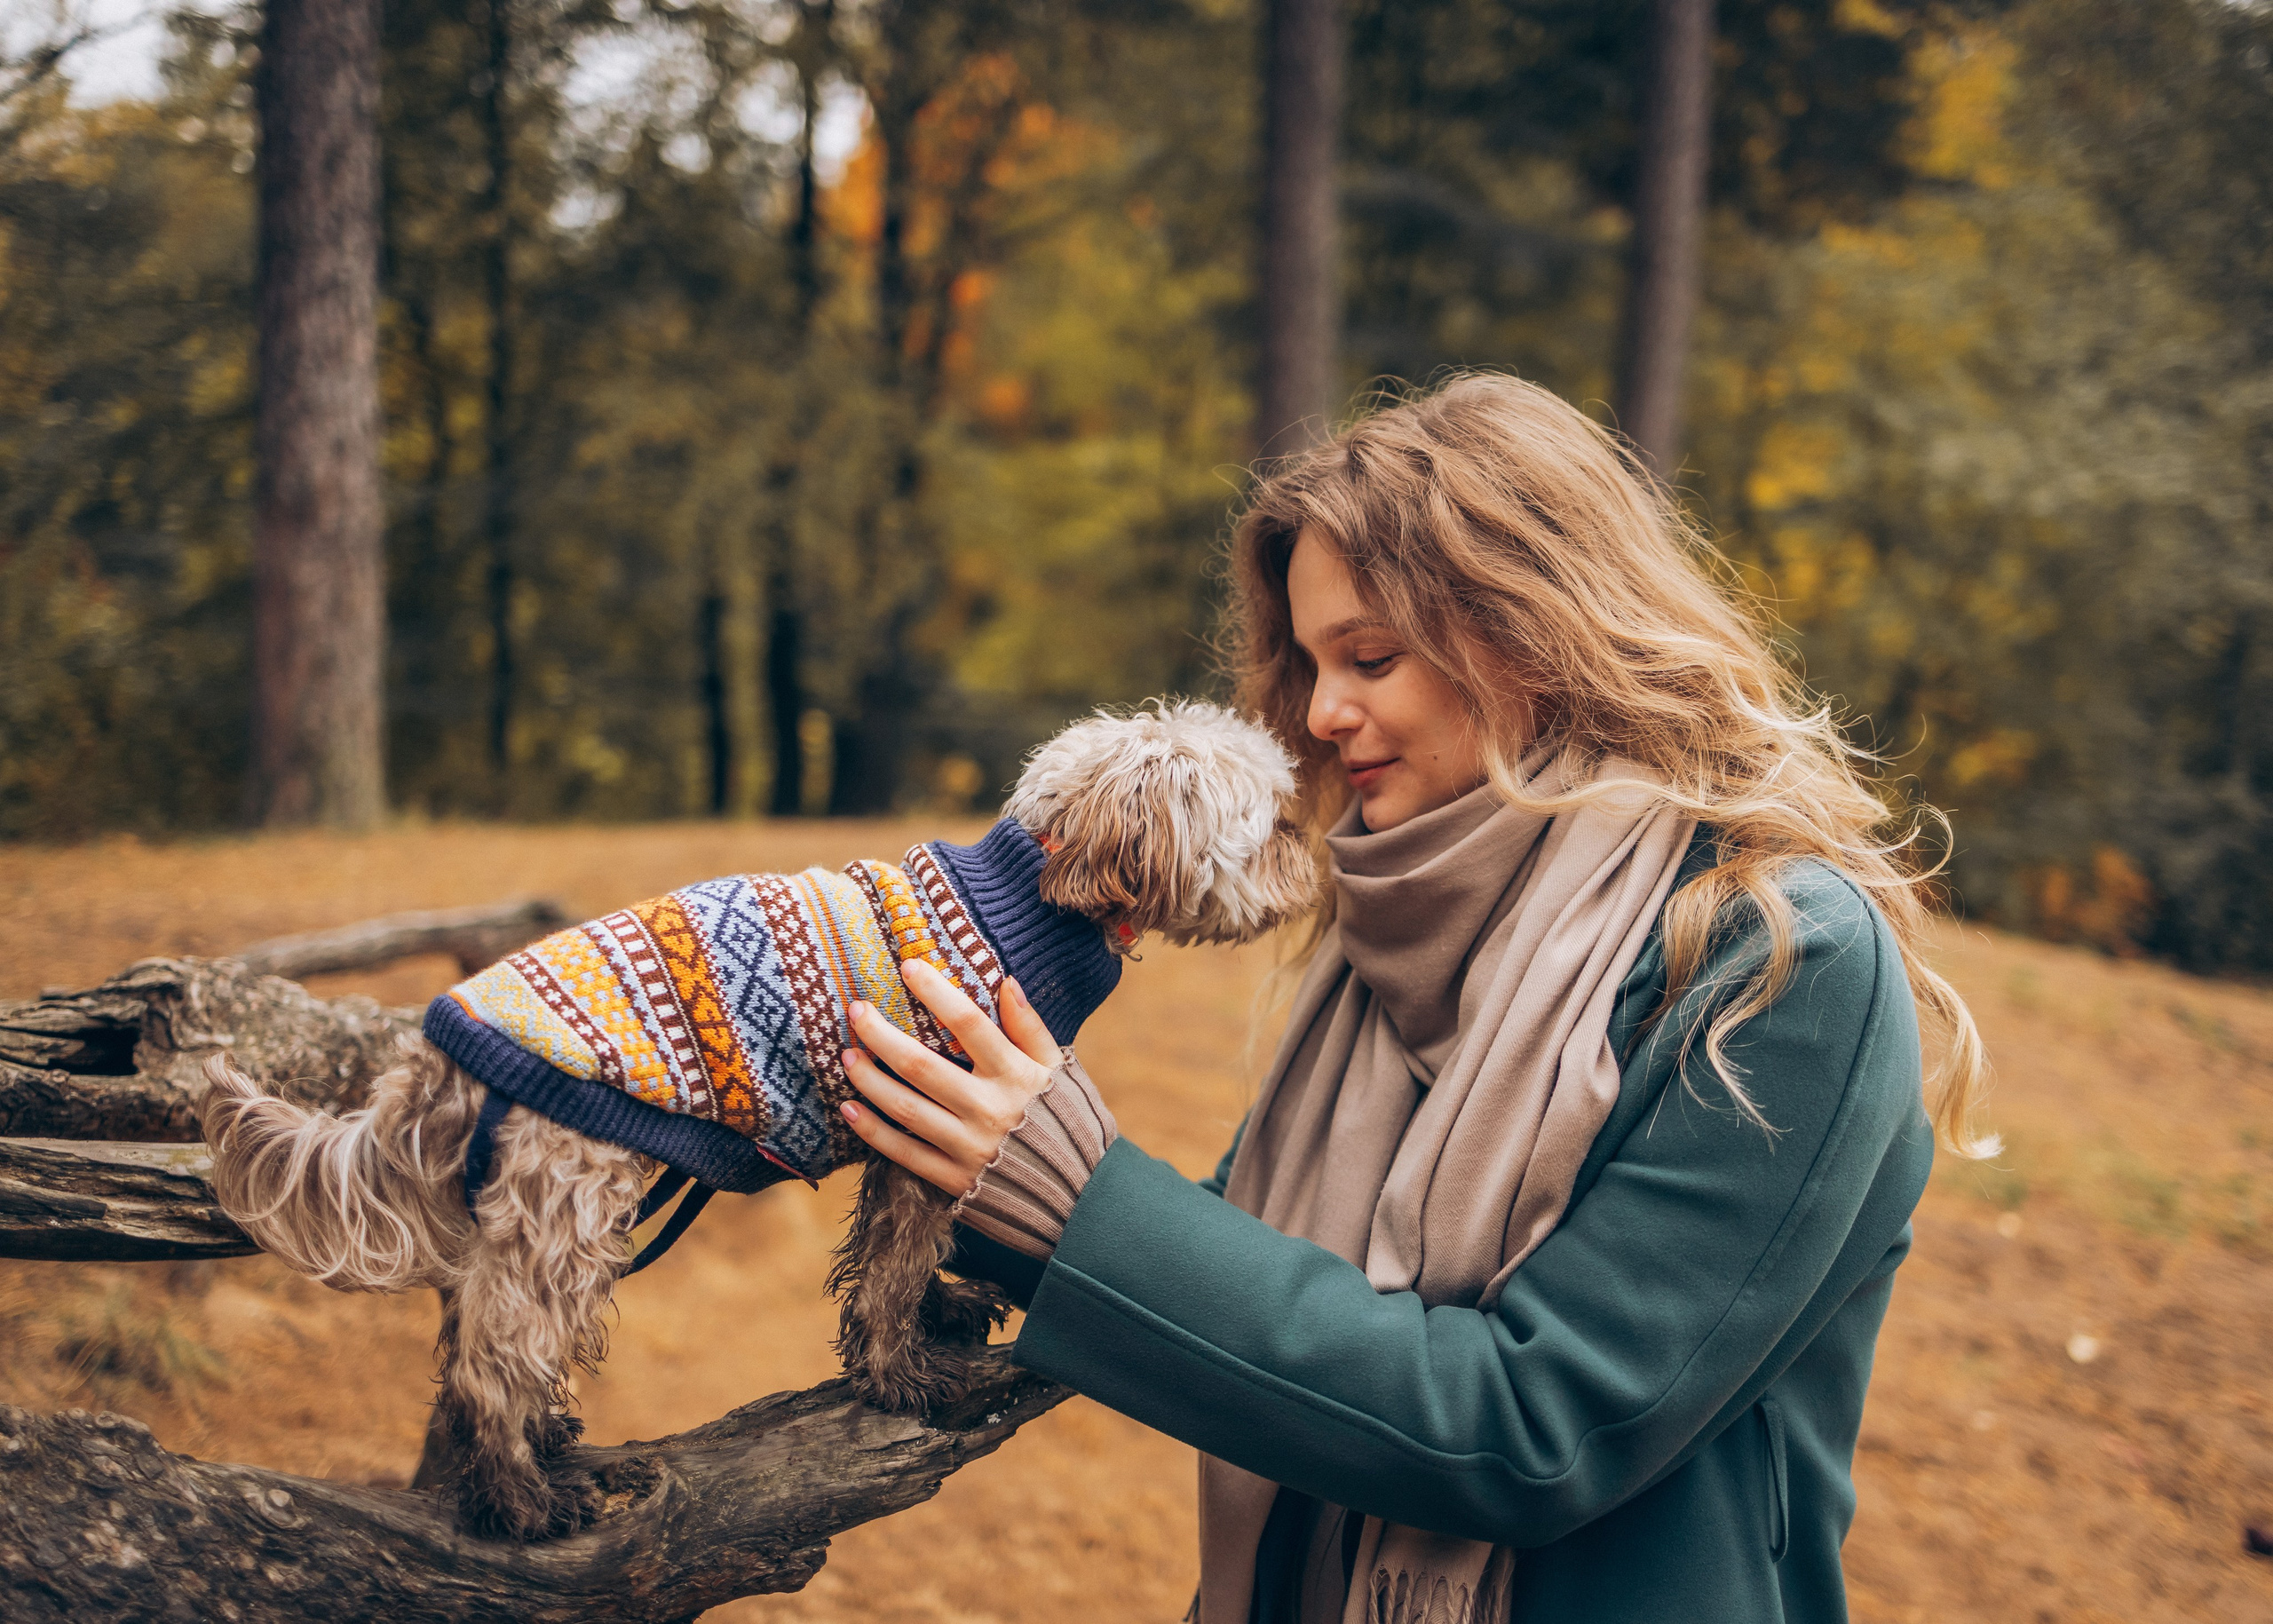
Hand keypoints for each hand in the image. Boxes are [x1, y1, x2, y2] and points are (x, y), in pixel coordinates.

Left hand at [841, 960, 1063, 1196]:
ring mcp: (969, 1147)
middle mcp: (989, 1109)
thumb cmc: (1066, 1120)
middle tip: (856, 1010)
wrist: (1079, 1195)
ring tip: (846, 1055)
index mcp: (1016, 1076)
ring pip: (905, 1109)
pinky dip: (873, 1131)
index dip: (936, 992)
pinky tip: (850, 1108)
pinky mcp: (955, 1179)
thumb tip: (1007, 981)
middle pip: (922, 1066)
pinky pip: (904, 1154)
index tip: (908, 967)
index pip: (969, 1023)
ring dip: (870, 1080)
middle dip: (881, 1035)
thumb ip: (1030, 1027)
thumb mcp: (1059, 1069)